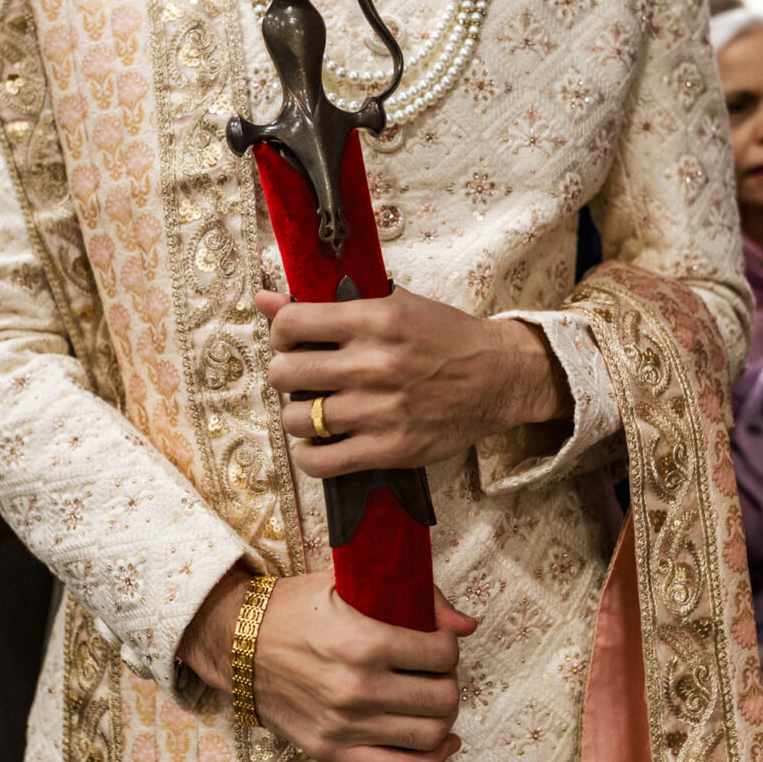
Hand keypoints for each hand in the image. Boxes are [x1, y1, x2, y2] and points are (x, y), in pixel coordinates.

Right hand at [178, 569, 477, 761]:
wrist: (235, 645)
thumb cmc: (292, 609)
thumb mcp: (348, 586)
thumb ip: (415, 600)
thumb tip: (467, 625)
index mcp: (365, 642)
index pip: (441, 654)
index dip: (449, 645)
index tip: (439, 641)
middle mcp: (358, 689)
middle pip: (442, 698)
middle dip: (449, 680)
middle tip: (436, 670)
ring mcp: (346, 726)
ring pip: (428, 735)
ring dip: (443, 717)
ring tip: (433, 700)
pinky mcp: (332, 751)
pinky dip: (430, 760)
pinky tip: (441, 742)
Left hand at [259, 286, 568, 477]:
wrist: (500, 375)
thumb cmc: (444, 336)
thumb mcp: (392, 304)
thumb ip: (326, 305)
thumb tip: (263, 299)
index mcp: (374, 319)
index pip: (290, 325)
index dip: (282, 335)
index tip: (295, 342)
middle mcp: (374, 363)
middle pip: (286, 374)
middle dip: (288, 375)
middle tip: (305, 378)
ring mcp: (381, 409)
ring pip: (298, 419)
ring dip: (299, 416)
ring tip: (317, 410)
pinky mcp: (391, 448)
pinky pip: (321, 462)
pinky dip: (311, 455)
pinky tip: (323, 442)